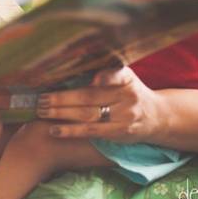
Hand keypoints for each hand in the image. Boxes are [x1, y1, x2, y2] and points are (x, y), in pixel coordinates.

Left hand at [35, 67, 166, 141]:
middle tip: (40, 97)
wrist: (157, 117)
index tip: (92, 78)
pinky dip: (70, 131)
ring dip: (61, 113)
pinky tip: (54, 130)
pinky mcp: (118, 133)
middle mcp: (127, 97)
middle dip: (62, 97)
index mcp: (127, 78)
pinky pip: (90, 132)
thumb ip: (106, 72)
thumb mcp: (126, 77)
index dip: (104, 77)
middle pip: (90, 96)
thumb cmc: (132, 92)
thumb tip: (72, 65)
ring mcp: (124, 116)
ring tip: (41, 111)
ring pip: (87, 115)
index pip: (115, 75)